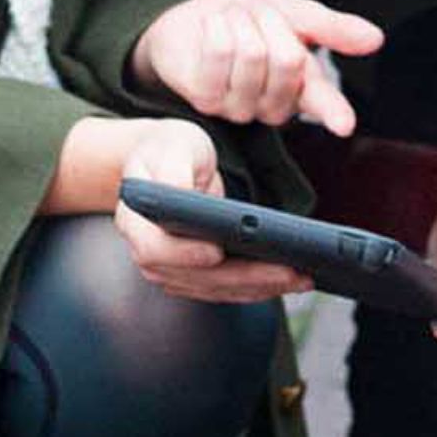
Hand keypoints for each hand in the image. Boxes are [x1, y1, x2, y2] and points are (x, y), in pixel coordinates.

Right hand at [109, 118, 307, 301]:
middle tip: (287, 271)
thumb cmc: (169, 149)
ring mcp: (171, 269)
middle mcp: (150, 253)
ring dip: (259, 287)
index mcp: (136, 220)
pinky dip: (257, 287)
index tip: (216, 252)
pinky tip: (288, 280)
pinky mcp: (194, 275)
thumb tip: (183, 198)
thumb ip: (174, 172)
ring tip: (300, 278)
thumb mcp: (172, 147)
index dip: (184, 254)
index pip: (154, 248)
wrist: (164, 162)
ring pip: (215, 289)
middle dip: (244, 277)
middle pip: (195, 277)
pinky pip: (225, 288)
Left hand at [134, 0, 383, 133]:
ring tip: (233, 20)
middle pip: (287, 60)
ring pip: (253, 55)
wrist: (196, 17)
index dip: (335, 112)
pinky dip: (218, 28)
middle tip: (257, 14)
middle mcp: (273, 104)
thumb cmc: (247, 21)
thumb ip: (333, 29)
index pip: (323, 101)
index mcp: (301, 85)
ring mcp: (238, 106)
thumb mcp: (294, 14)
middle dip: (272, 22)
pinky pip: (221, 55)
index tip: (344, 124)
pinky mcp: (206, 98)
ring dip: (242, 21)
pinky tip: (212, 28)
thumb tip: (375, 39)